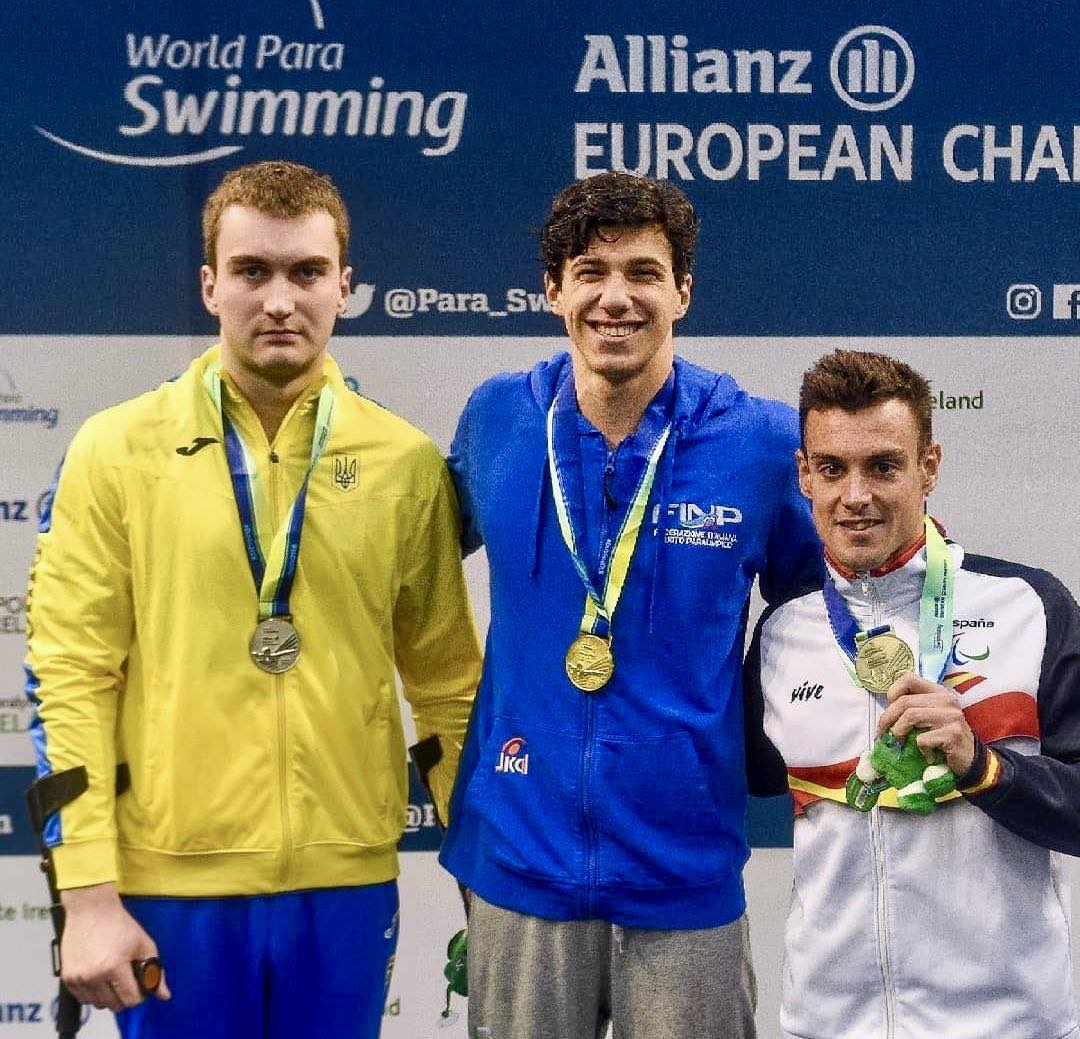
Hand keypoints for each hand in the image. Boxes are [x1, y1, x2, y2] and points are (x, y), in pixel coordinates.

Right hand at [59, 883, 170, 1011]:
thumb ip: (155, 971)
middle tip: (129, 981)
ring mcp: (79, 978)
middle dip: (125, 996)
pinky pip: (82, 999)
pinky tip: (101, 978)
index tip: (141, 989)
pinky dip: (93, 994)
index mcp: (114, 966)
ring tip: (114, 978)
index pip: (130, 999)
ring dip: (108, 996)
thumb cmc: (118, 924)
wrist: (91, 910)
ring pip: (97, 1004)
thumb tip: (164, 994)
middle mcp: (94, 975)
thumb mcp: (144, 944)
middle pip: (113, 1005)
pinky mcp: (68, 978)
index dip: (140, 996)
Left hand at [875, 672, 975, 775]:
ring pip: (911, 716)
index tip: (888, 708)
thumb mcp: (930, 716)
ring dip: (898, 733)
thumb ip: (913, 707)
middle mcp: (946, 700)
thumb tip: (885, 712)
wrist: (971, 758)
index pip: (909, 679)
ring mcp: (951, 716)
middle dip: (887, 719)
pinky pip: (923, 739)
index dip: (893, 691)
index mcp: (938, 692)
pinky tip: (927, 755)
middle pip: (905, 702)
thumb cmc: (944, 736)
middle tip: (882, 733)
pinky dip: (920, 749)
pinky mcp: (953, 734)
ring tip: (901, 743)